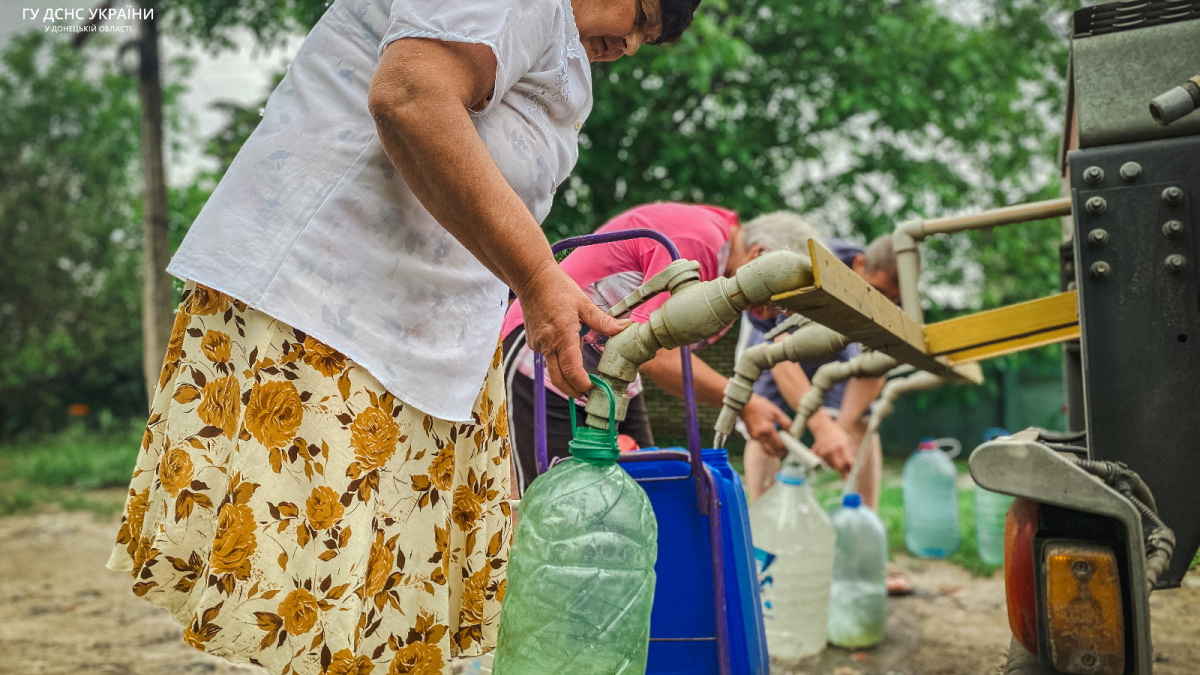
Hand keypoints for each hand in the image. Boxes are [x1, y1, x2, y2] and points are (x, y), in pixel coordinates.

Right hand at [517, 260, 629, 397]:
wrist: (532, 279)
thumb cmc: (559, 289)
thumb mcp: (585, 304)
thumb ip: (604, 322)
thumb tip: (626, 328)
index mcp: (562, 336)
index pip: (572, 372)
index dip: (583, 385)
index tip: (593, 387)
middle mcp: (547, 345)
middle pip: (559, 380)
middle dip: (574, 390)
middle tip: (588, 392)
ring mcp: (537, 345)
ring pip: (553, 369)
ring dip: (567, 372)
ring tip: (581, 361)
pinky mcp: (533, 343)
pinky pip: (548, 357)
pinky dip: (558, 357)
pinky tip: (566, 341)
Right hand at [739, 394, 791, 457]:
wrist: (744, 404)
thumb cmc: (760, 406)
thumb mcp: (776, 412)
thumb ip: (786, 424)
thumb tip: (792, 433)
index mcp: (767, 429)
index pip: (780, 445)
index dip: (787, 447)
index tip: (792, 445)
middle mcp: (760, 436)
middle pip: (773, 452)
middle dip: (782, 453)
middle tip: (788, 449)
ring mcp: (755, 438)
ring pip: (767, 451)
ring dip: (775, 452)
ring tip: (783, 447)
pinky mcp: (752, 437)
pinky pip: (763, 445)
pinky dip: (770, 446)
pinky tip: (774, 440)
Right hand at [811, 421, 855, 475]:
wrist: (822, 427)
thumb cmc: (837, 434)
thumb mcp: (848, 441)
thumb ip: (851, 454)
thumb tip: (855, 466)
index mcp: (842, 446)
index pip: (848, 462)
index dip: (851, 469)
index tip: (852, 473)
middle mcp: (832, 449)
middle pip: (839, 467)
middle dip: (843, 471)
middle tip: (846, 474)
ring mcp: (823, 452)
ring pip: (831, 466)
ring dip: (836, 466)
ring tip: (836, 458)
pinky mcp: (817, 454)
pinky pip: (824, 463)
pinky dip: (828, 462)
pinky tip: (829, 455)